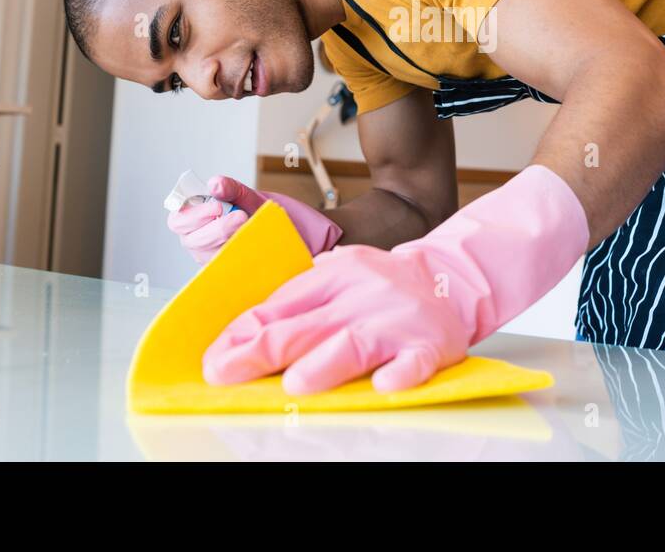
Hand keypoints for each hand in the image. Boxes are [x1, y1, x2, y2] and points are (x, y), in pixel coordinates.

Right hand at [166, 175, 342, 263]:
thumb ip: (232, 189)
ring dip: (228, 240)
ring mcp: (214, 260)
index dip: (192, 215)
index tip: (216, 206)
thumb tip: (214, 184)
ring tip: (249, 226)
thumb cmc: (262, 213)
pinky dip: (239, 256)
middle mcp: (200, 243)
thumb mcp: (249, 197)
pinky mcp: (230, 273)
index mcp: (197, 221)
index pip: (178, 221)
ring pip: (209, 256)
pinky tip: (252, 246)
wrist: (291, 234)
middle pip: (192, 241)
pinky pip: (228, 269)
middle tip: (240, 216)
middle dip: (215, 228)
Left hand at [202, 165, 588, 392]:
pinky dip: (400, 375)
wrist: (451, 278)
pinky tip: (384, 387)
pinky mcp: (429, 345)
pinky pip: (414, 361)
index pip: (278, 305)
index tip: (213, 361)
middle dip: (259, 353)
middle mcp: (361, 294)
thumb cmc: (383, 288)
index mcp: (333, 276)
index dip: (241, 335)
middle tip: (226, 376)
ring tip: (295, 387)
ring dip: (322, 365)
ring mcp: (395, 320)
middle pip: (304, 325)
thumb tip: (240, 338)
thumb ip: (300, 302)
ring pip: (353, 342)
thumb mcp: (339, 279)